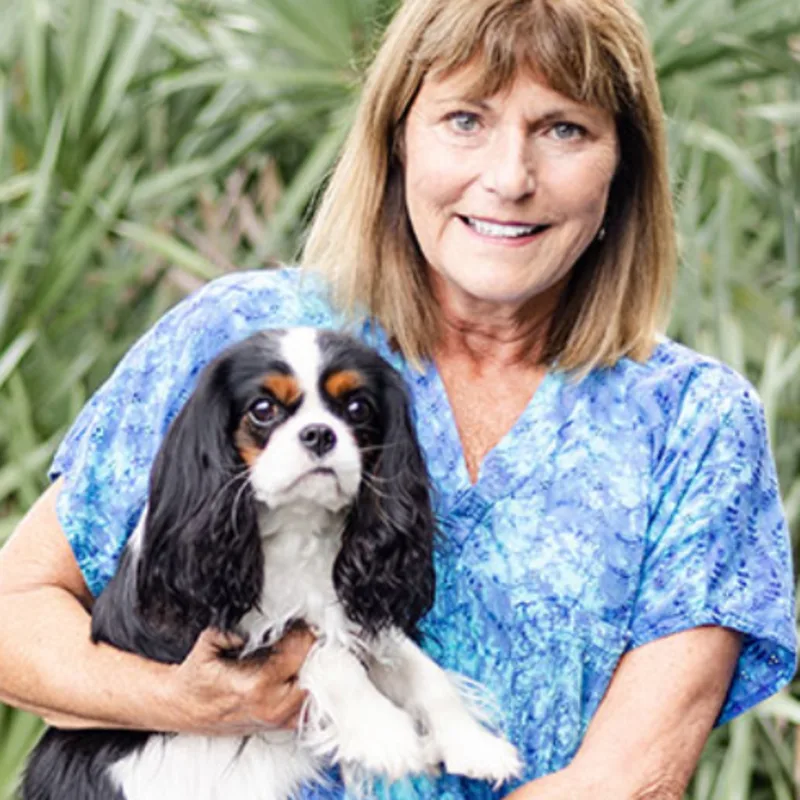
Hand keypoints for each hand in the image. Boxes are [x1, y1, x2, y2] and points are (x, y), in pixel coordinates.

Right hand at [167, 626, 315, 734]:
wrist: (183, 707)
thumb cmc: (195, 679)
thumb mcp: (207, 645)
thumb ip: (229, 629)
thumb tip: (252, 617)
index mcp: (257, 686)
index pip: (299, 651)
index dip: (303, 631)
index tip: (300, 620)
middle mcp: (272, 707)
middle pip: (315, 670)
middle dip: (312, 648)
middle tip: (304, 632)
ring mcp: (277, 720)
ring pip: (316, 689)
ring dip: (313, 668)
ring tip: (303, 651)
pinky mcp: (279, 726)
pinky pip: (308, 709)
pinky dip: (309, 689)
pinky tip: (300, 673)